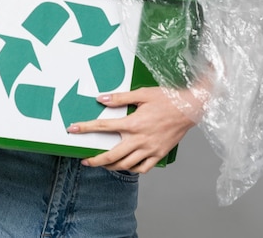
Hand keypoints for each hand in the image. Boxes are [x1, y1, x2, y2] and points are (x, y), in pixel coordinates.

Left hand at [67, 87, 196, 173]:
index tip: (73, 130)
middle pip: (111, 155)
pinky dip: (132, 169)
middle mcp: (140, 139)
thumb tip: (100, 98)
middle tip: (85, 160)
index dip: (86, 128)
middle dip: (95, 160)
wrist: (190, 108)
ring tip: (103, 164)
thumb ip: (120, 98)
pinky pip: (143, 168)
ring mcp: (150, 149)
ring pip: (126, 165)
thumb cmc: (167, 99)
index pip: (104, 127)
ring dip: (111, 166)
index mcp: (133, 123)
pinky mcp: (159, 155)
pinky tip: (127, 165)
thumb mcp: (142, 94)